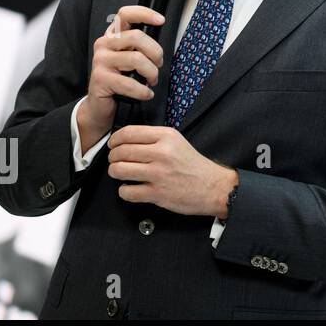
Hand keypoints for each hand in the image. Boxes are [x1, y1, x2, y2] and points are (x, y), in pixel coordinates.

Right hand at [84, 5, 165, 131]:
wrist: (101, 105)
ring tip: (151, 81)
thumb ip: (140, 45)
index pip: (125, 14)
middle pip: (137, 37)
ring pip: (137, 59)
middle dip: (155, 52)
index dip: (144, 13)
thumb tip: (159, 40)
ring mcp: (100, 61)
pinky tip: (146, 93)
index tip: (160, 20)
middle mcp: (104, 44)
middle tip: (158, 65)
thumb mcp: (130, 58)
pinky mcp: (100, 79)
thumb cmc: (120, 78)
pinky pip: (129, 83)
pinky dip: (143, 90)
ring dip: (151, 73)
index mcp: (113, 36)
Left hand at [108, 125, 236, 217]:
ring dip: (115, 172)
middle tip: (116, 161)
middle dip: (113, 157)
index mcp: (167, 136)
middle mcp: (162, 153)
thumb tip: (126, 141)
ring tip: (121, 173)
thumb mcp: (178, 142)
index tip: (113, 144)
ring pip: (119, 170)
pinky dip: (125, 191)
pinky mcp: (156, 193)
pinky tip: (132, 188)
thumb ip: (154, 138)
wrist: (213, 187)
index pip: (129, 132)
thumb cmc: (193, 165)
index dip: (115, 139)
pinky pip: (126, 192)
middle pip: (121, 151)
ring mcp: (158, 174)